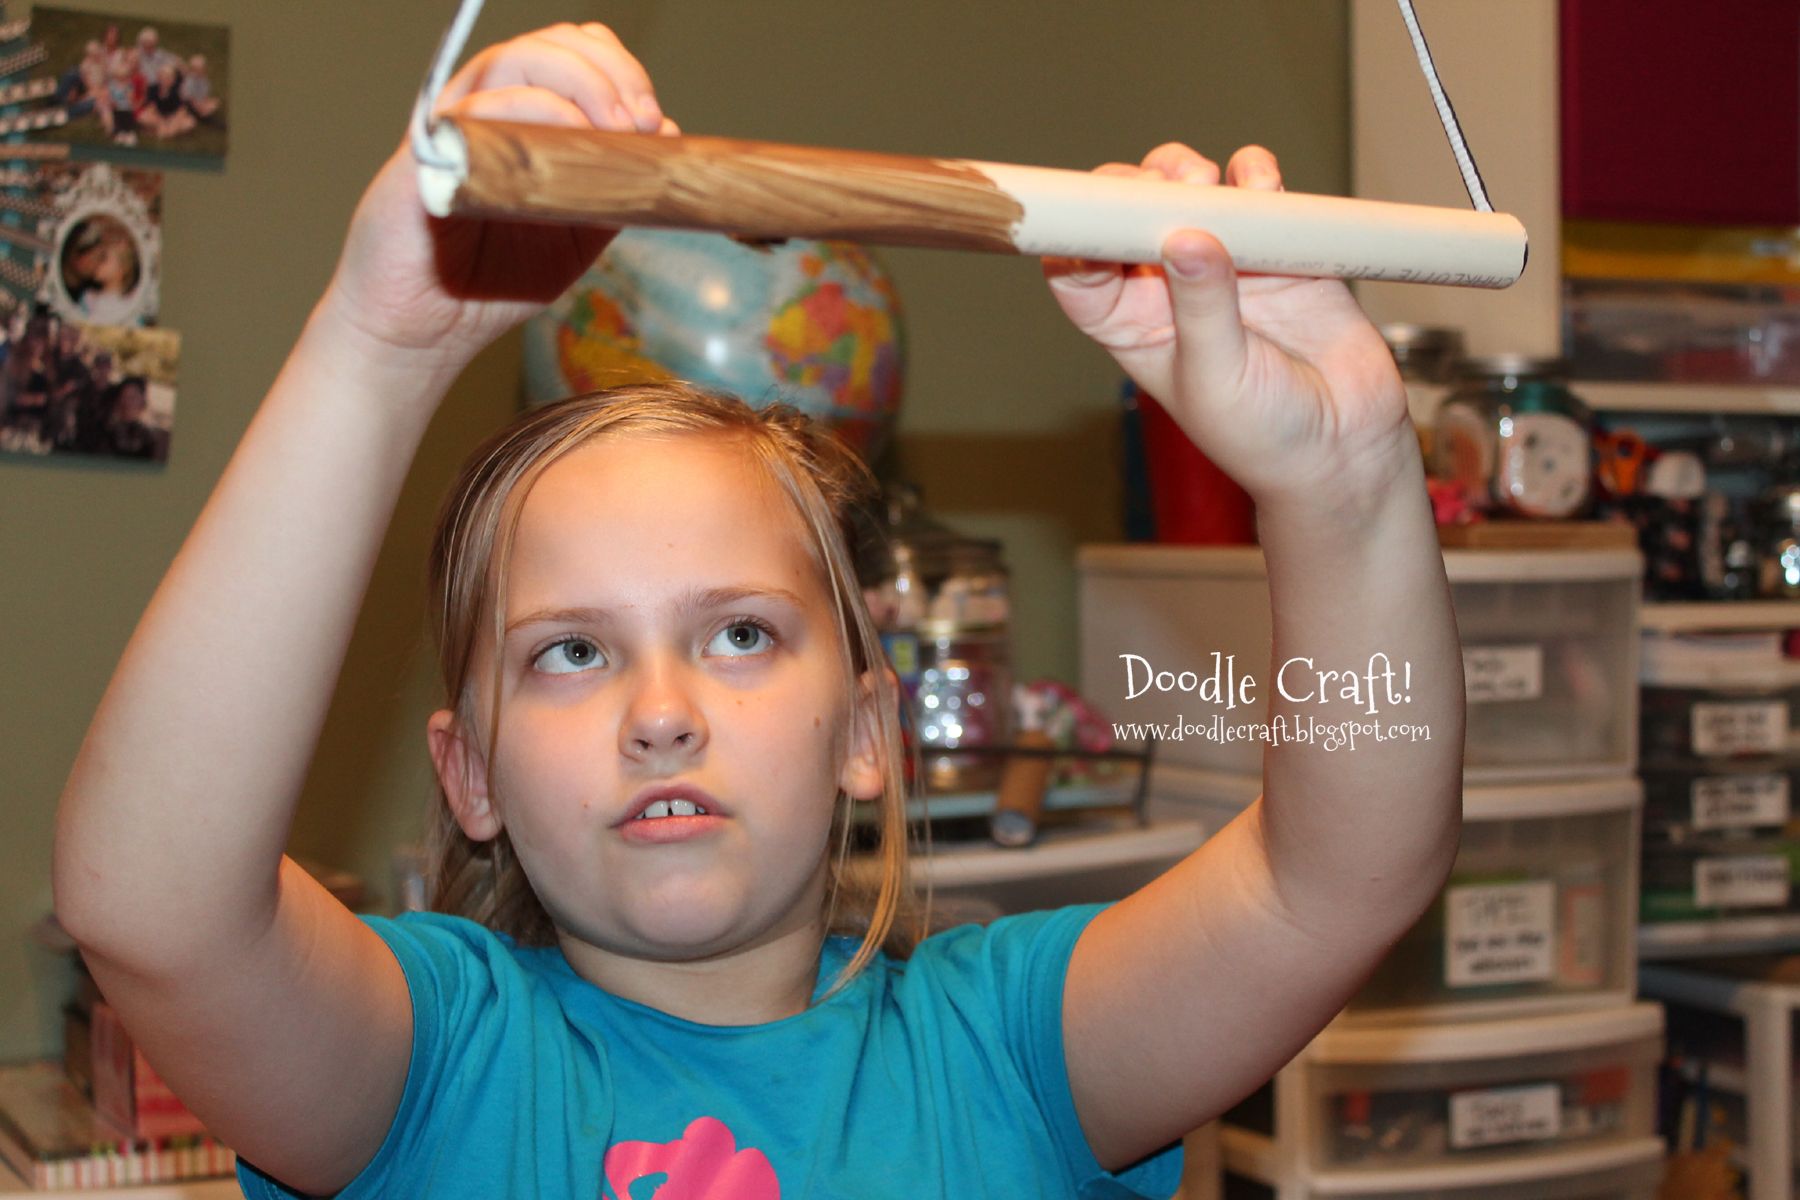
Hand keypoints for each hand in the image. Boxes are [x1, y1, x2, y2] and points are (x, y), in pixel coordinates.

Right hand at [321, 23, 678, 379]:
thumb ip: (613, 189)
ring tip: (616, 128)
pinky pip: (477, 108)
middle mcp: (483, 108)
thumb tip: (662, 136)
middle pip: (551, 44)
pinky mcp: (426, 152)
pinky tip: (566, 138)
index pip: (575, 56)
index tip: (654, 120)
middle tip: (642, 120)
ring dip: (581, 82)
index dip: (621, 72)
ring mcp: (452, 124)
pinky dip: (531, 110)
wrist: (428, 332)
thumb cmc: (492, 285)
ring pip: (515, 59)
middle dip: (610, 72)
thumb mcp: (577, 235)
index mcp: (519, 119)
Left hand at [1044, 144, 1410, 514]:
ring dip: (1189, 174)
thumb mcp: (1219, 378)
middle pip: (1131, 217)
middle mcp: (1171, 292)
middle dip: (1137, 189)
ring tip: (1203, 181)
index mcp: (1134, 327)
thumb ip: (1203, 306)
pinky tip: (1259, 182)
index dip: (1078, 237)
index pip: (1081, 272)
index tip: (1095, 214)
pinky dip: (1255, 174)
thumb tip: (1183, 238)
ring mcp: (1225, 265)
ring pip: (1190, 193)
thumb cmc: (1266, 438)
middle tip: (1160, 185)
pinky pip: (1257, 194)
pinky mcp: (1279, 250)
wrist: (1346, 447)